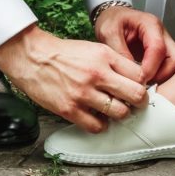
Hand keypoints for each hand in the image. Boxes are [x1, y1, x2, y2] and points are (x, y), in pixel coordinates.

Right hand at [0, 24, 147, 132]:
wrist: (32, 57)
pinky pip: (97, 126)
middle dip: (139, 102)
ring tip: (114, 111)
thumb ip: (114, 63)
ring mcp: (83, 93)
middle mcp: (96, 74)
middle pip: (136, 95)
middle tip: (133, 104)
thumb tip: (135, 80)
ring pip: (120, 113)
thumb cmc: (64, 54)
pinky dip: (101, 125)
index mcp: (105, 56)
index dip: (142, 84)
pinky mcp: (69, 109)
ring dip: (120, 115)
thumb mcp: (93, 48)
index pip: (140, 75)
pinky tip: (97, 118)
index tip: (137, 88)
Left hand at [93, 6, 174, 83]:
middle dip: (162, 75)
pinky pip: (167, 68)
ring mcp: (164, 44)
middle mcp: (162, 34)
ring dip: (162, 78)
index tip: (139, 80)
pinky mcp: (161, 54)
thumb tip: (131, 74)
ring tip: (143, 84)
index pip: (158, 49)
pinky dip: (159, 78)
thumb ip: (119, 52)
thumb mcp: (108, 33)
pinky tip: (145, 82)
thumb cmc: (111, 21)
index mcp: (150, 24)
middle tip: (144, 84)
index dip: (150, 68)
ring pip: (174, 66)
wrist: (111, 17)